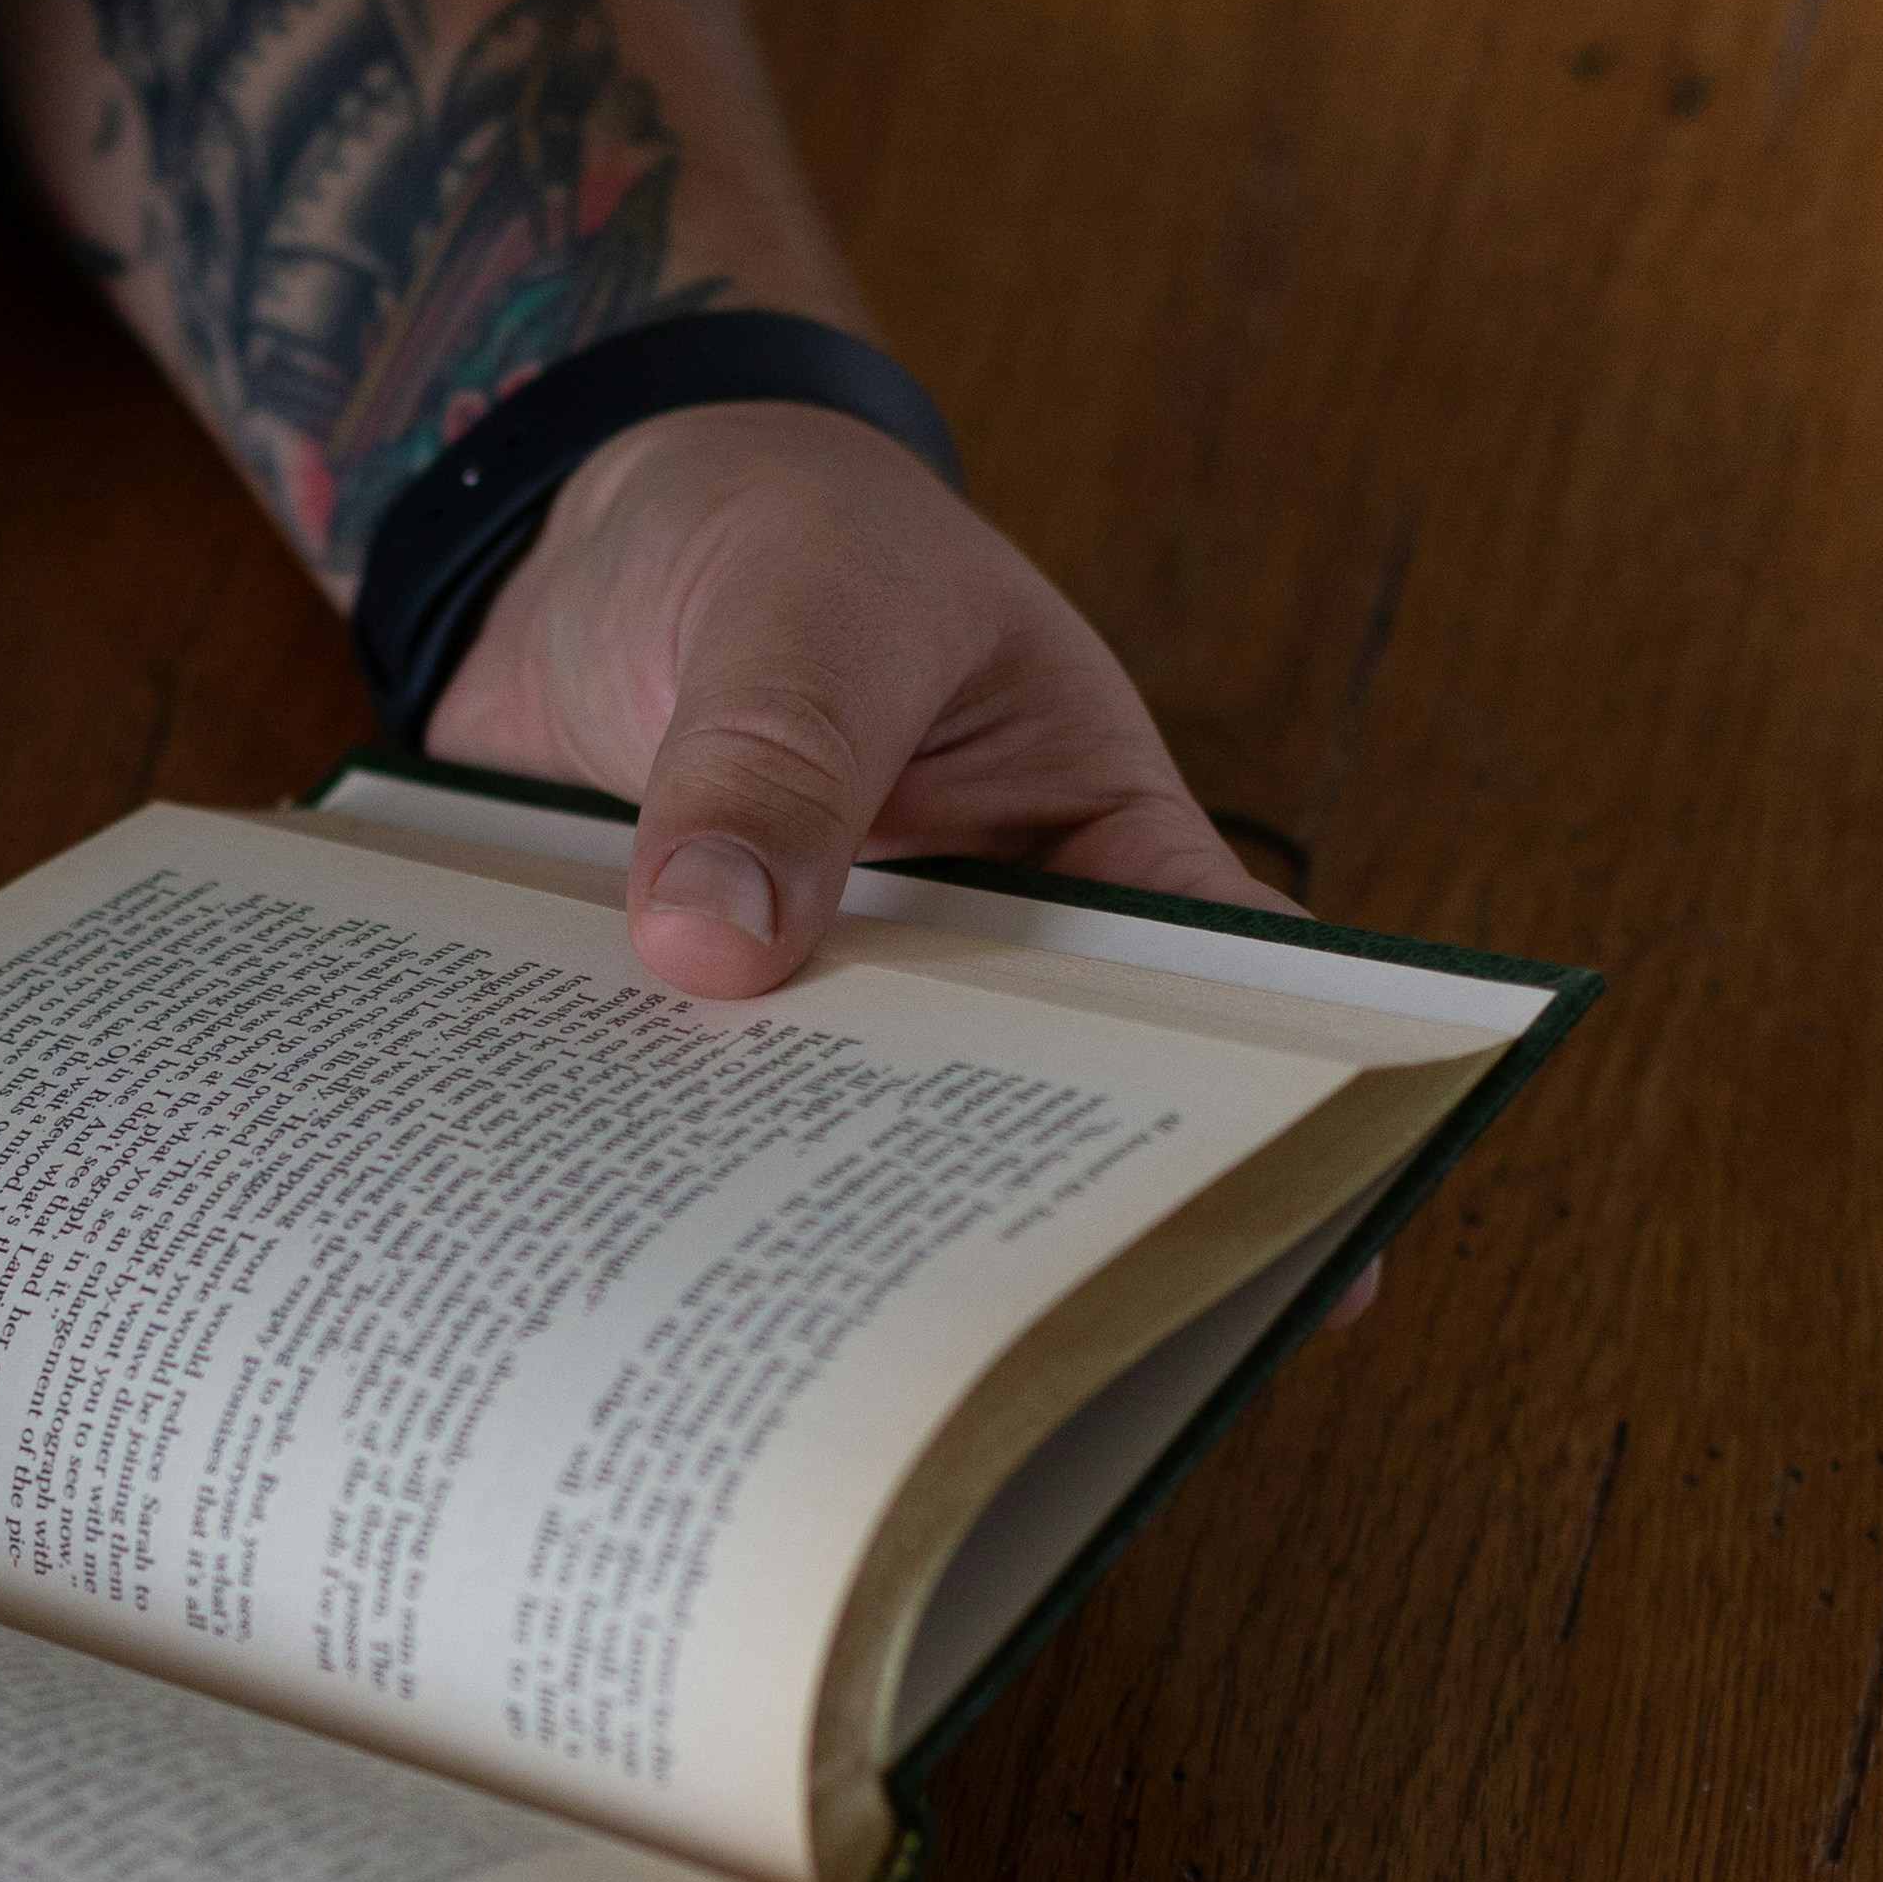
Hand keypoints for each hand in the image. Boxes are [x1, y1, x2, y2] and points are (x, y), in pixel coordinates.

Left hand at [430, 402, 1374, 1316]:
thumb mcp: (805, 601)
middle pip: (1006, 1116)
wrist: (573, 526)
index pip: (1212, 996)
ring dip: (766, 1214)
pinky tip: (563, 1229)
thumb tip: (710, 940)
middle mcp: (962, 951)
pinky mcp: (671, 1019)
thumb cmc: (774, 524)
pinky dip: (612, 1151)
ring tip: (733, 1333)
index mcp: (1084, 840)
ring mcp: (813, 997)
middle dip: (975, 1223)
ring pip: (817, 1144)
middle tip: (949, 1358)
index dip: (1267, 1129)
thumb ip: (773, 751)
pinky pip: (658, 1111)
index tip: (1319, 1266)